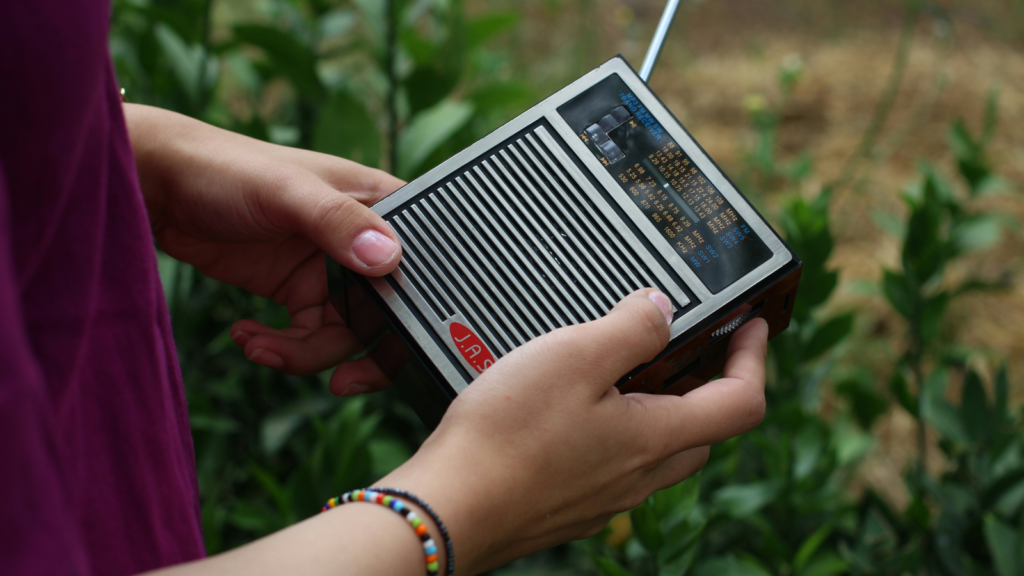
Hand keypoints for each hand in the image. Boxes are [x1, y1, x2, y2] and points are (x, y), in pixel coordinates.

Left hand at [125, 104, 409, 392]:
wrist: (159, 185)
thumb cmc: (225, 168)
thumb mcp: (286, 192)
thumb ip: (338, 222)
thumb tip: (389, 260)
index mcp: (380, 205)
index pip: (419, 267)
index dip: (414, 311)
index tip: (393, 346)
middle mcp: (362, 240)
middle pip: (386, 313)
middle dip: (360, 352)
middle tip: (340, 383)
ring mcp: (329, 267)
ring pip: (344, 333)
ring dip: (304, 354)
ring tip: (258, 349)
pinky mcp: (296, 288)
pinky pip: (307, 335)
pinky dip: (280, 347)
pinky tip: (245, 336)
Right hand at [380, 289, 769, 573]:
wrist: (448, 509)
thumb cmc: (507, 436)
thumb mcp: (575, 355)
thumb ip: (632, 327)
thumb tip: (663, 309)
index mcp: (654, 437)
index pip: (741, 402)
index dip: (754, 358)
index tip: (749, 325)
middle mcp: (639, 476)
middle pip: (703, 430)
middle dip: (709, 385)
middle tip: (691, 346)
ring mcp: (605, 496)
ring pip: (657, 450)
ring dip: (660, 408)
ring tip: (625, 368)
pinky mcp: (570, 504)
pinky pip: (613, 464)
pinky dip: (615, 430)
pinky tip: (573, 410)